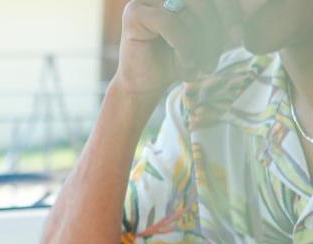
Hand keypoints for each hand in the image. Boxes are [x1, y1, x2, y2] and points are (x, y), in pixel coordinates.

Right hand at [113, 0, 239, 99]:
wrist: (144, 86)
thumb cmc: (177, 60)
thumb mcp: (207, 35)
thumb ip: (223, 17)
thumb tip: (258, 3)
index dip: (230, 9)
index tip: (238, 35)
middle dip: (218, 26)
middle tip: (220, 55)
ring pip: (191, 8)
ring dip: (200, 40)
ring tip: (198, 64)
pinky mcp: (134, 13)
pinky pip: (170, 22)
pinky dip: (183, 45)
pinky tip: (184, 62)